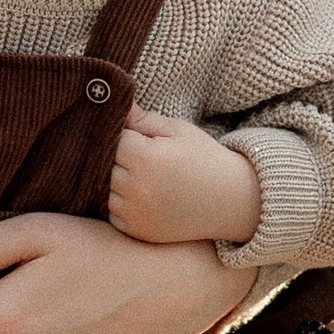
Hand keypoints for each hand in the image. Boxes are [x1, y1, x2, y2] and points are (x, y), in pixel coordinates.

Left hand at [107, 106, 263, 249]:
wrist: (231, 200)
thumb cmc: (203, 158)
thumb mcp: (176, 130)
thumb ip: (141, 118)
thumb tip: (110, 102)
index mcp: (145, 157)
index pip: (110, 140)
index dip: (122, 136)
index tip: (135, 136)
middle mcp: (137, 188)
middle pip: (103, 165)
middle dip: (115, 158)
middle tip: (139, 157)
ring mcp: (136, 213)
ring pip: (103, 190)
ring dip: (114, 182)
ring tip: (141, 176)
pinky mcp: (138, 231)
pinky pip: (113, 213)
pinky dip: (120, 204)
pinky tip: (142, 196)